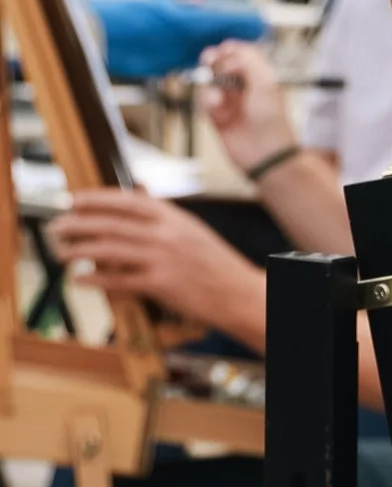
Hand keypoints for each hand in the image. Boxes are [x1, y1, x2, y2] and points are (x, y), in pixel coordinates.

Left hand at [48, 192, 263, 339]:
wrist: (241, 293)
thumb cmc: (217, 265)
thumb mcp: (192, 230)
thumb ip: (164, 215)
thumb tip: (139, 194)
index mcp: (174, 217)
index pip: (126, 200)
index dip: (94, 198)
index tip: (71, 199)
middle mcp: (167, 233)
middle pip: (111, 223)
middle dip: (77, 223)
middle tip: (56, 226)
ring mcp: (164, 258)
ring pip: (109, 249)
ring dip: (79, 250)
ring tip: (61, 252)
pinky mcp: (162, 284)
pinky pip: (120, 280)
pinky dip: (96, 279)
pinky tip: (80, 279)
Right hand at [198, 43, 299, 176]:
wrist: (264, 153)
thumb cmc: (272, 121)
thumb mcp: (265, 84)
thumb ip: (247, 62)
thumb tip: (229, 50)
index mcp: (259, 76)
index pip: (240, 54)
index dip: (230, 50)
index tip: (223, 50)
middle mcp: (243, 87)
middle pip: (221, 65)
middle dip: (213, 61)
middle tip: (209, 59)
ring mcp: (229, 101)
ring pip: (210, 82)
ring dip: (210, 83)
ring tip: (217, 94)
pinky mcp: (217, 117)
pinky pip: (204, 101)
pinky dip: (206, 100)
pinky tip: (215, 105)